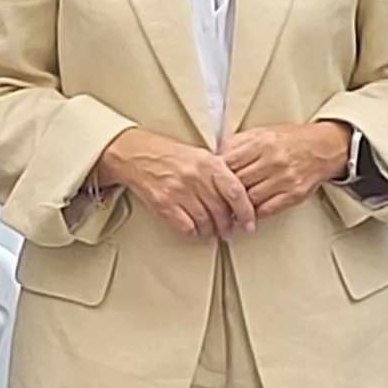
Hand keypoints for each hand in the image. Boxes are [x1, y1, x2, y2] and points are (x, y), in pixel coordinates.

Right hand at [91, 128, 259, 238]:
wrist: (137, 154)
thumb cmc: (170, 155)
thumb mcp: (200, 156)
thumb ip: (220, 173)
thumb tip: (239, 200)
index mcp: (208, 162)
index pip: (235, 191)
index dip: (246, 211)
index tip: (250, 223)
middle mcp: (195, 176)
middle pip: (221, 211)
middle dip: (228, 226)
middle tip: (229, 231)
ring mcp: (179, 191)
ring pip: (205, 222)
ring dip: (212, 232)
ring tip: (213, 233)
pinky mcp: (164, 203)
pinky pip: (186, 227)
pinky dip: (194, 233)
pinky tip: (196, 232)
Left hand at [219, 122, 351, 222]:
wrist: (323, 147)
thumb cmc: (290, 140)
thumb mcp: (262, 132)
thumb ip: (238, 143)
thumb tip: (214, 156)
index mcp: (262, 143)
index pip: (229, 162)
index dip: (216, 174)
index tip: (208, 181)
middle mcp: (273, 160)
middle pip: (238, 182)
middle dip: (224, 192)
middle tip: (213, 200)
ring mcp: (285, 179)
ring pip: (251, 198)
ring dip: (238, 206)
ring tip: (228, 209)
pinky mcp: (294, 194)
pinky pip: (268, 209)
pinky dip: (255, 214)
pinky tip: (248, 215)